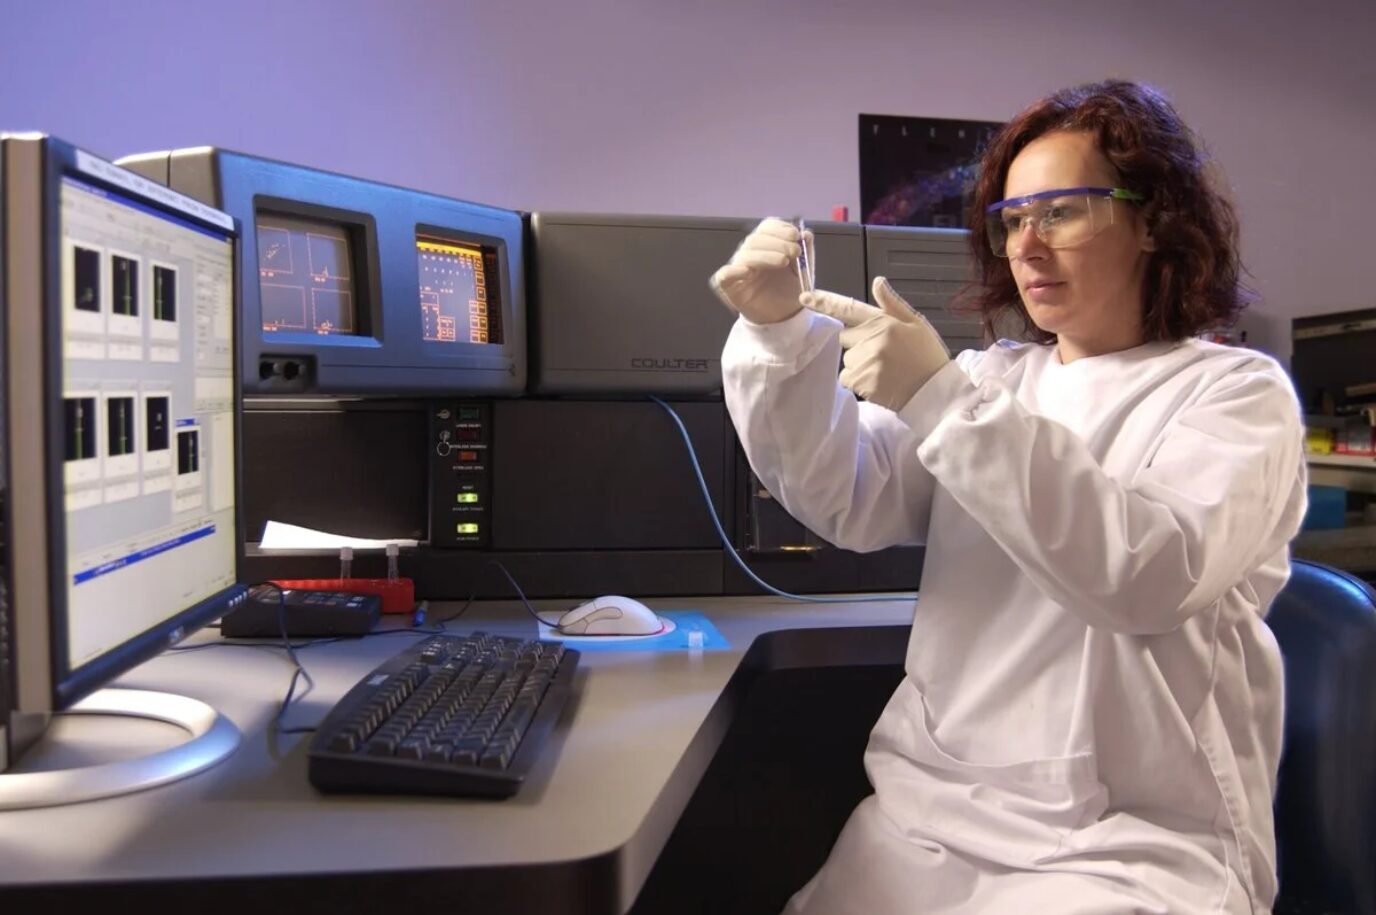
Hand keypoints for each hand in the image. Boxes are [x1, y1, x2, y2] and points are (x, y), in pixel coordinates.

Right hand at [709, 217, 813, 324]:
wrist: (783, 316)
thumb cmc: (789, 290)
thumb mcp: (804, 271)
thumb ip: (806, 253)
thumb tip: (807, 233)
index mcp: (766, 245)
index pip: (766, 228)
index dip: (780, 228)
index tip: (796, 236)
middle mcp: (750, 253)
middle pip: (756, 239)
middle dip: (778, 242)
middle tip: (795, 251)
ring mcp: (738, 268)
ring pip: (745, 254)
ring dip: (765, 255)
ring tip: (783, 261)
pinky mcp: (729, 286)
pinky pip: (724, 275)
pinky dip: (734, 271)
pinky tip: (748, 272)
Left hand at [802, 276, 950, 410]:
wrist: (934, 391)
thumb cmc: (926, 356)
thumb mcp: (916, 323)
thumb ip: (893, 304)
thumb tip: (878, 282)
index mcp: (884, 321)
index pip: (849, 308)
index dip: (825, 302)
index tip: (804, 297)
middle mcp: (872, 339)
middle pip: (845, 337)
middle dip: (858, 343)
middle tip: (883, 353)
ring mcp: (866, 360)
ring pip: (847, 359)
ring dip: (859, 364)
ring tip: (884, 369)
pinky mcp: (863, 381)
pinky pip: (847, 378)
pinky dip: (858, 381)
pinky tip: (878, 381)